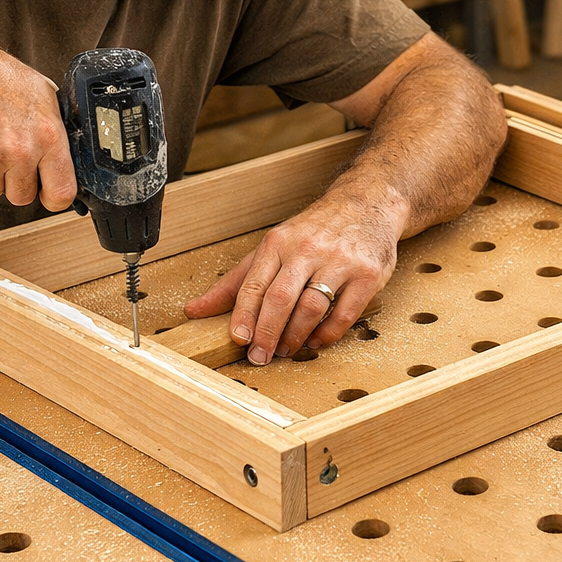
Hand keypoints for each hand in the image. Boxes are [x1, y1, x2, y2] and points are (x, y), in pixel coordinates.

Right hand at [0, 39, 76, 209]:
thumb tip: (68, 153)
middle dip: (16, 181)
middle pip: (22, 196)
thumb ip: (56, 127)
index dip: (54, 196)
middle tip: (8, 155)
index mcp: (48, 135)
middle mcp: (21, 150)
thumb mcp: (42, 93)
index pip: (62, 193)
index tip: (47, 192)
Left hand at [183, 190, 403, 363]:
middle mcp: (308, 249)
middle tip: (260, 356)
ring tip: (286, 350)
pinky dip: (327, 334)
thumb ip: (234, 282)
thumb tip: (194, 310)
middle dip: (267, 332)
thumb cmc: (314, 231)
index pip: (255, 284)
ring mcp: (340, 261)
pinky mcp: (368, 275)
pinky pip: (345, 314)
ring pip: (312, 307)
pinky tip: (316, 341)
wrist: (366, 205)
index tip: (239, 339)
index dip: (244, 315)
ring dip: (295, 336)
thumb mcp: (271, 248)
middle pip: (281, 297)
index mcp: (279, 242)